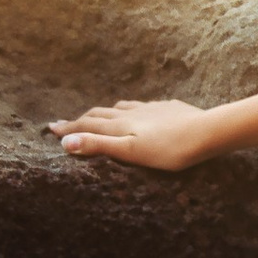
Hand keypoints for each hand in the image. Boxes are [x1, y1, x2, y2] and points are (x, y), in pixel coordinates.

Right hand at [50, 97, 215, 171]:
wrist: (207, 132)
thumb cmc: (169, 149)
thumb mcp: (130, 151)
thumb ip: (99, 145)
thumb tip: (66, 142)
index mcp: (121, 125)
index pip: (88, 124)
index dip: (69, 128)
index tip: (51, 128)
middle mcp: (133, 112)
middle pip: (101, 113)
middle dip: (82, 118)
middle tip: (68, 123)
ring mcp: (152, 108)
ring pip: (123, 107)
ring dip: (107, 111)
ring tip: (100, 115)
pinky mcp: (169, 108)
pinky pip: (145, 106)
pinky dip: (133, 109)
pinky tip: (141, 112)